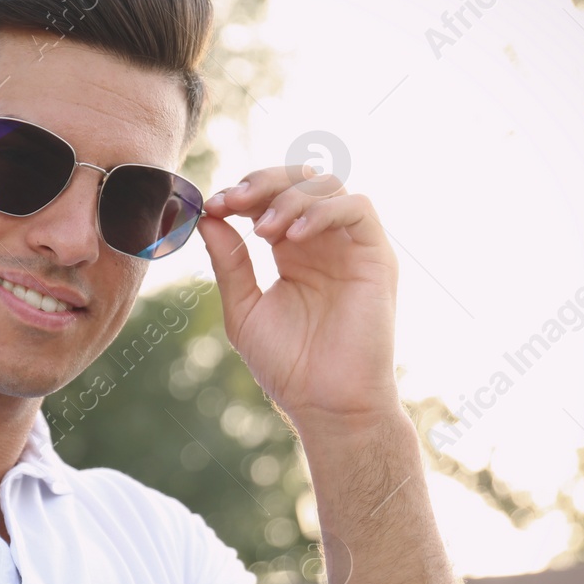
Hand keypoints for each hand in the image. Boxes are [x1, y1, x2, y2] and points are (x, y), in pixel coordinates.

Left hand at [197, 164, 400, 431]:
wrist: (326, 404)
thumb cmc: (288, 365)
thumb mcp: (244, 308)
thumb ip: (229, 262)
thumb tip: (206, 217)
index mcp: (292, 251)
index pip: (269, 198)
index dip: (240, 193)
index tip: (211, 207)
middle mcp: (324, 242)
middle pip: (299, 180)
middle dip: (261, 182)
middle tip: (231, 202)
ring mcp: (352, 246)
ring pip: (328, 185)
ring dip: (289, 196)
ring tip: (262, 229)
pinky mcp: (377, 256)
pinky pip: (358, 208)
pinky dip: (323, 210)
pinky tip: (293, 236)